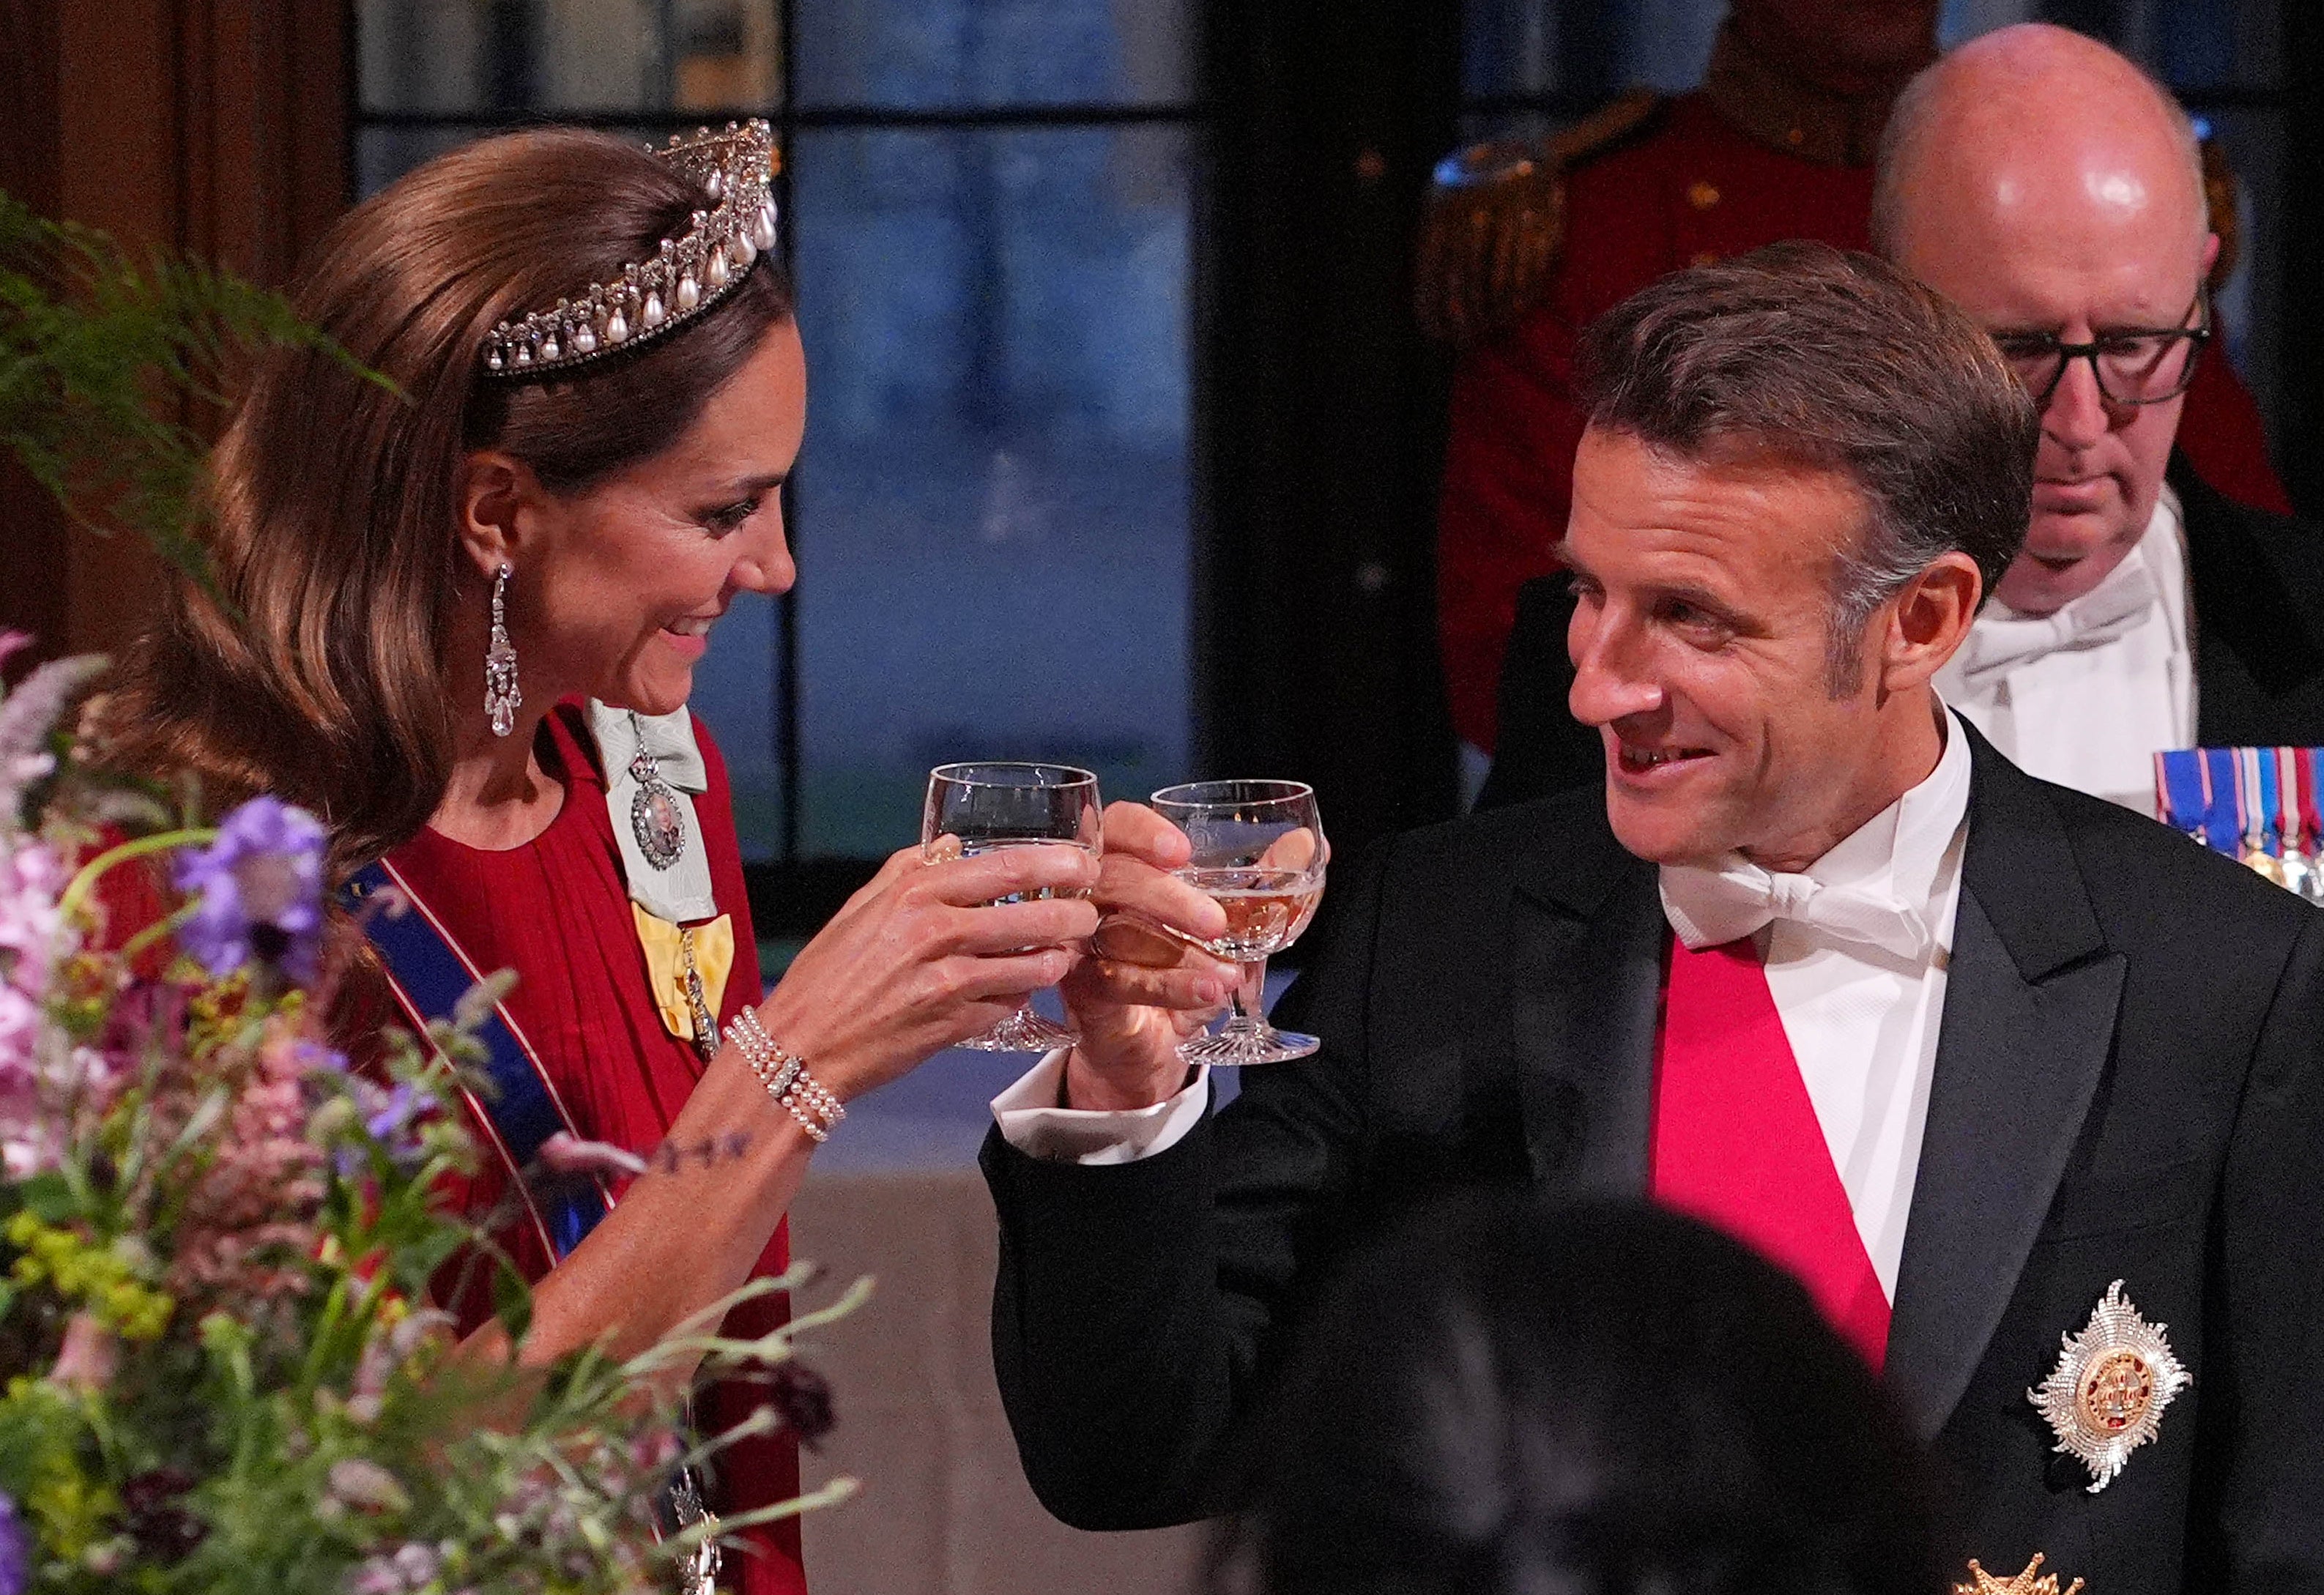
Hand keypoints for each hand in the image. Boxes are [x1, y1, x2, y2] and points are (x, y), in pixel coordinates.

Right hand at [753, 839, 1099, 1101]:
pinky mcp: (954, 1025)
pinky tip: (1020, 991)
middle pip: (1032, 918)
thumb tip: (952, 846)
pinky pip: (1009, 1006)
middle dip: (1074, 914)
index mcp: (914, 895)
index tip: (1083, 862)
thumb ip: (907, 871)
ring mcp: (947, 983)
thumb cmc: (827, 975)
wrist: (801, 1047)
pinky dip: (1020, 997)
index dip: (1054, 864)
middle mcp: (935, 934)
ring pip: (1032, 966)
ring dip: (1057, 959)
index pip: (1003, 868)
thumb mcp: (860, 908)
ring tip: (1065, 954)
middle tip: (1090, 912)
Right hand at [1058, 802, 1240, 1109]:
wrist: (1155, 1041)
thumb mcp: (1228, 924)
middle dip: (1165, 897)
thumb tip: (1311, 846)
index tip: (1181, 851)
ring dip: (1176, 951)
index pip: (1115, 826)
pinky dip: (1171, 987)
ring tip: (1229, 969)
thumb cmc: (1183, 964)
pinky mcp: (1083, 989)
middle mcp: (1092, 895)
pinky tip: (1211, 990)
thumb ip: (1262, 884)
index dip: (1142, 831)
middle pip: (1111, 877)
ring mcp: (1080, 942)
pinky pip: (1120, 982)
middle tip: (1216, 923)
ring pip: (1114, 933)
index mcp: (1122, 861)